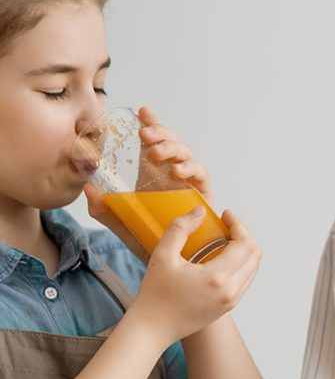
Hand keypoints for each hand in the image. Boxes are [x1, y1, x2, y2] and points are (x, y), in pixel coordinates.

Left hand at [84, 107, 212, 260]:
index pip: (153, 144)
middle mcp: (173, 176)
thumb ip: (104, 209)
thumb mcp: (121, 224)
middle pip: (172, 144)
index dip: (151, 125)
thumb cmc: (151, 242)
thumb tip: (87, 188)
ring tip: (155, 154)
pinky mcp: (203, 196)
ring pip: (187, 154)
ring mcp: (189, 184)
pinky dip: (190, 168)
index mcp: (154, 175)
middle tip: (144, 136)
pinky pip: (201, 175)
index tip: (142, 112)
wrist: (174, 266)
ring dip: (172, 149)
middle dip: (160, 134)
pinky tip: (177, 170)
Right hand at [128, 208, 260, 343]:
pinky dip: (241, 263)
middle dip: (244, 234)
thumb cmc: (155, 293)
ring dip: (244, 249)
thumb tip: (200, 211)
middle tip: (226, 224)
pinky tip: (222, 255)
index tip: (224, 214)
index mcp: (217, 277)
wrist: (153, 328)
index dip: (238, 224)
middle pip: (255, 254)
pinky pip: (246, 279)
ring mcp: (232, 300)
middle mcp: (231, 290)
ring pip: (253, 267)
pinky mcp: (229, 306)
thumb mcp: (162, 255)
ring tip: (224, 238)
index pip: (245, 243)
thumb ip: (180, 228)